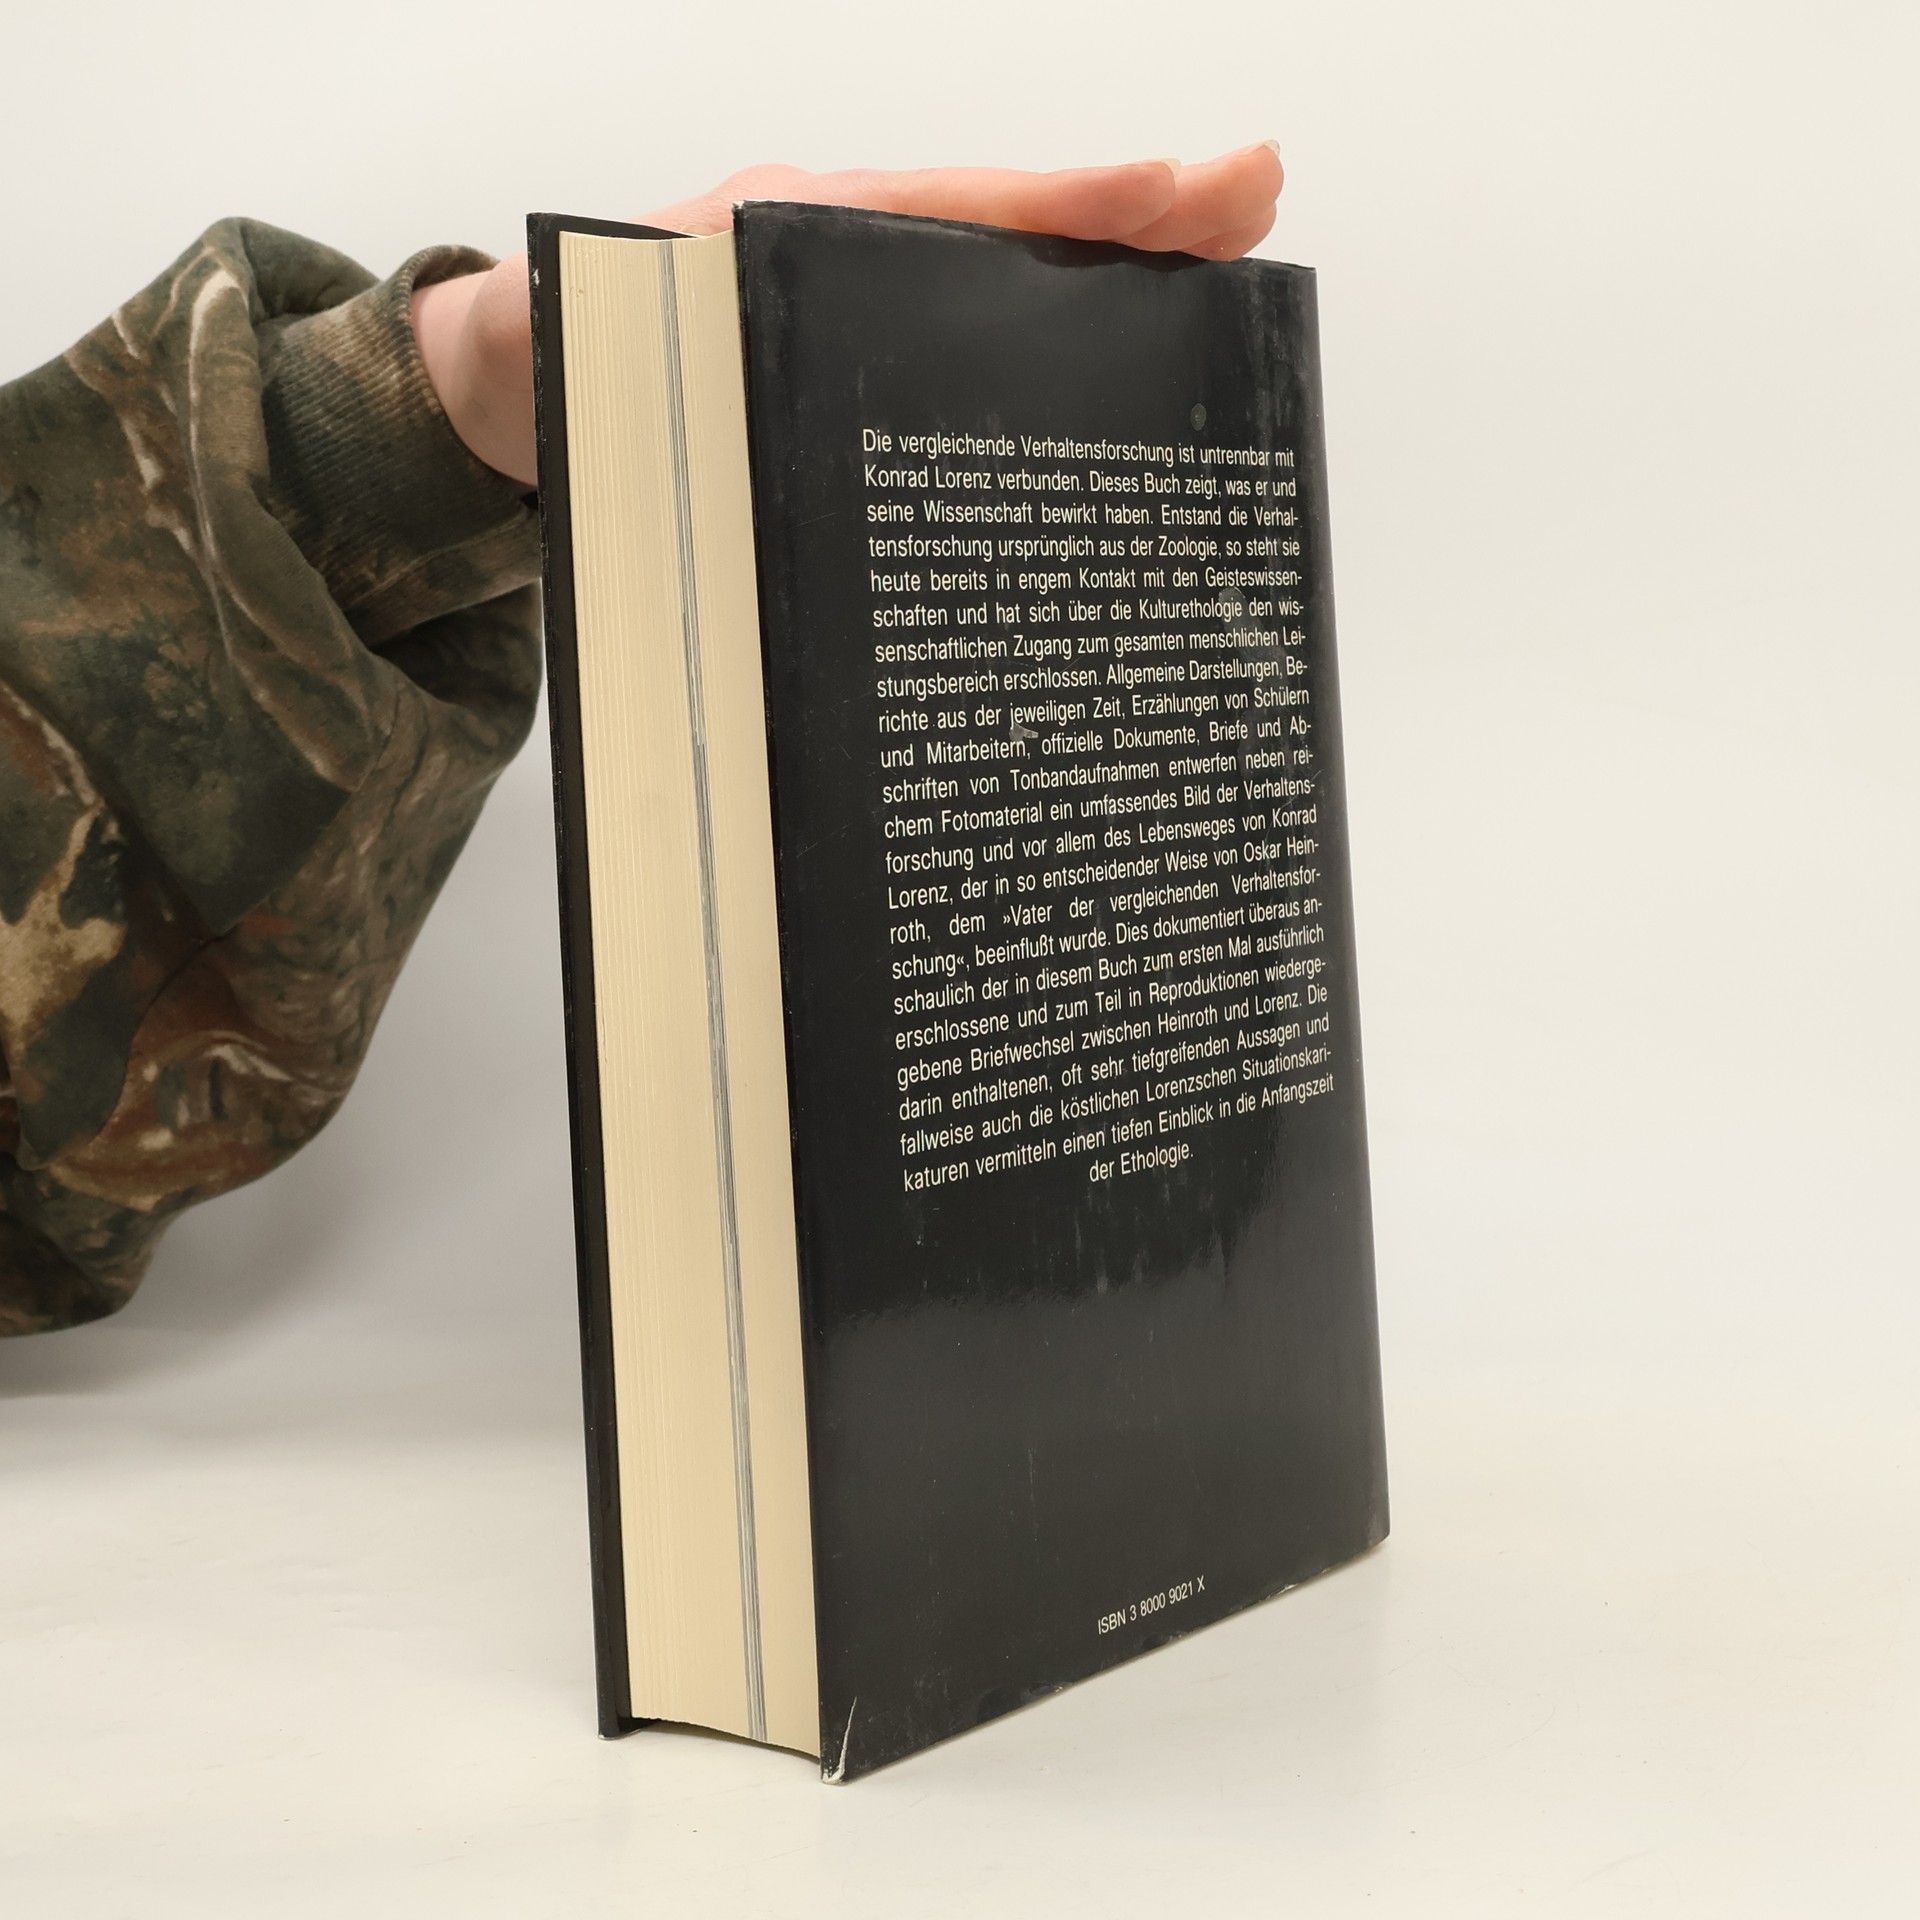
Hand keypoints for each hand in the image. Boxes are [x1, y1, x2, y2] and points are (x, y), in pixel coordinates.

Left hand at [413, 145, 1285, 488]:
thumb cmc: (566, 360)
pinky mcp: (870, 375)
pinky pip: (982, 346)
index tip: (1174, 195)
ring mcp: (871, 315)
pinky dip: (1070, 336)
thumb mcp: (591, 327)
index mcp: (801, 236)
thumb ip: (643, 314)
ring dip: (1128, 272)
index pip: (956, 207)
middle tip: (1258, 196)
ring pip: (1016, 285)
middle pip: (1017, 231)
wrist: (522, 394)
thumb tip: (706, 290)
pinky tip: (1141, 362)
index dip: (1066, 206)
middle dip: (1140, 215)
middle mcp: (854, 263)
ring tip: (1238, 258)